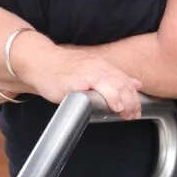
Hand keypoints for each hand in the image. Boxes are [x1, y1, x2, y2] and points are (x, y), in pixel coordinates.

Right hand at [18, 45, 141, 118]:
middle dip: (132, 102)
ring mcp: (89, 72)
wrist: (40, 61)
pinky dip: (109, 95)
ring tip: (125, 112)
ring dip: (124, 101)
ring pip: (114, 85)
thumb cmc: (63, 68)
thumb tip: (136, 83)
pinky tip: (113, 105)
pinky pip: (97, 86)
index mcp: (103, 66)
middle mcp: (99, 67)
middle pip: (123, 85)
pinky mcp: (77, 80)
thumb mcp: (91, 69)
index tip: (135, 111)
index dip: (134, 98)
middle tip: (132, 116)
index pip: (126, 82)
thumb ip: (113, 76)